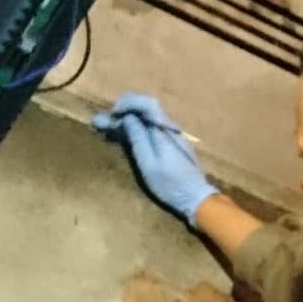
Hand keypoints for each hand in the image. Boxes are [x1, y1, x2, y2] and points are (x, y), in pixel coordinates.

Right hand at [92, 92, 217, 223]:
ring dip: (129, 120)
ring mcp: (174, 135)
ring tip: (111, 131)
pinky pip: (153, 128)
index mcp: (165, 129)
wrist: (197, 199)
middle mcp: (171, 127)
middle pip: (146, 108)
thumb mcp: (149, 164)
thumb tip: (128, 117)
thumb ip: (138, 139)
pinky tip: (126, 138)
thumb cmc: (171, 185)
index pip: (146, 102)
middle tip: (106, 123)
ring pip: (148, 118)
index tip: (113, 114)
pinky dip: (138, 129)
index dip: (127, 103)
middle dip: (124, 111)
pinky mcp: (174, 144)